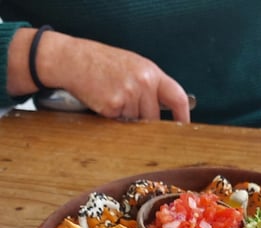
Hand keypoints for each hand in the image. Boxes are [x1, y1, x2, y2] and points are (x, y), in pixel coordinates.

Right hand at [16, 29, 190, 121]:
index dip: (182, 117)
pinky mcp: (114, 106)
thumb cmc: (102, 63)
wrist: (71, 59)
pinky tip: (104, 101)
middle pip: (154, 118)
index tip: (183, 128)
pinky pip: (120, 122)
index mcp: (151, 72)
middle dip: (143, 120)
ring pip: (137, 122)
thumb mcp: (133, 67)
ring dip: (126, 117)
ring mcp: (129, 95)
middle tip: (127, 106)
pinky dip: (113, 117)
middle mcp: (143, 82)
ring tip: (112, 97)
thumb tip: (169, 110)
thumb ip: (152, 86)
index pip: (178, 98)